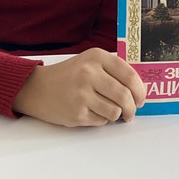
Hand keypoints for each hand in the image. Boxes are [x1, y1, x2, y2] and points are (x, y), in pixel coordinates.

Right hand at [12, 48, 145, 126]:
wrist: (37, 88)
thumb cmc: (68, 75)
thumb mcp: (90, 61)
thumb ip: (113, 71)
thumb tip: (138, 90)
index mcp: (97, 57)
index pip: (129, 75)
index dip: (140, 90)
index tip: (141, 98)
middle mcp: (89, 73)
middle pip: (124, 96)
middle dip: (132, 108)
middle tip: (131, 112)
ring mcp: (82, 94)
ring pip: (115, 111)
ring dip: (115, 115)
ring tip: (108, 111)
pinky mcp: (76, 112)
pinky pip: (101, 121)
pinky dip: (101, 120)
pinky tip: (91, 112)